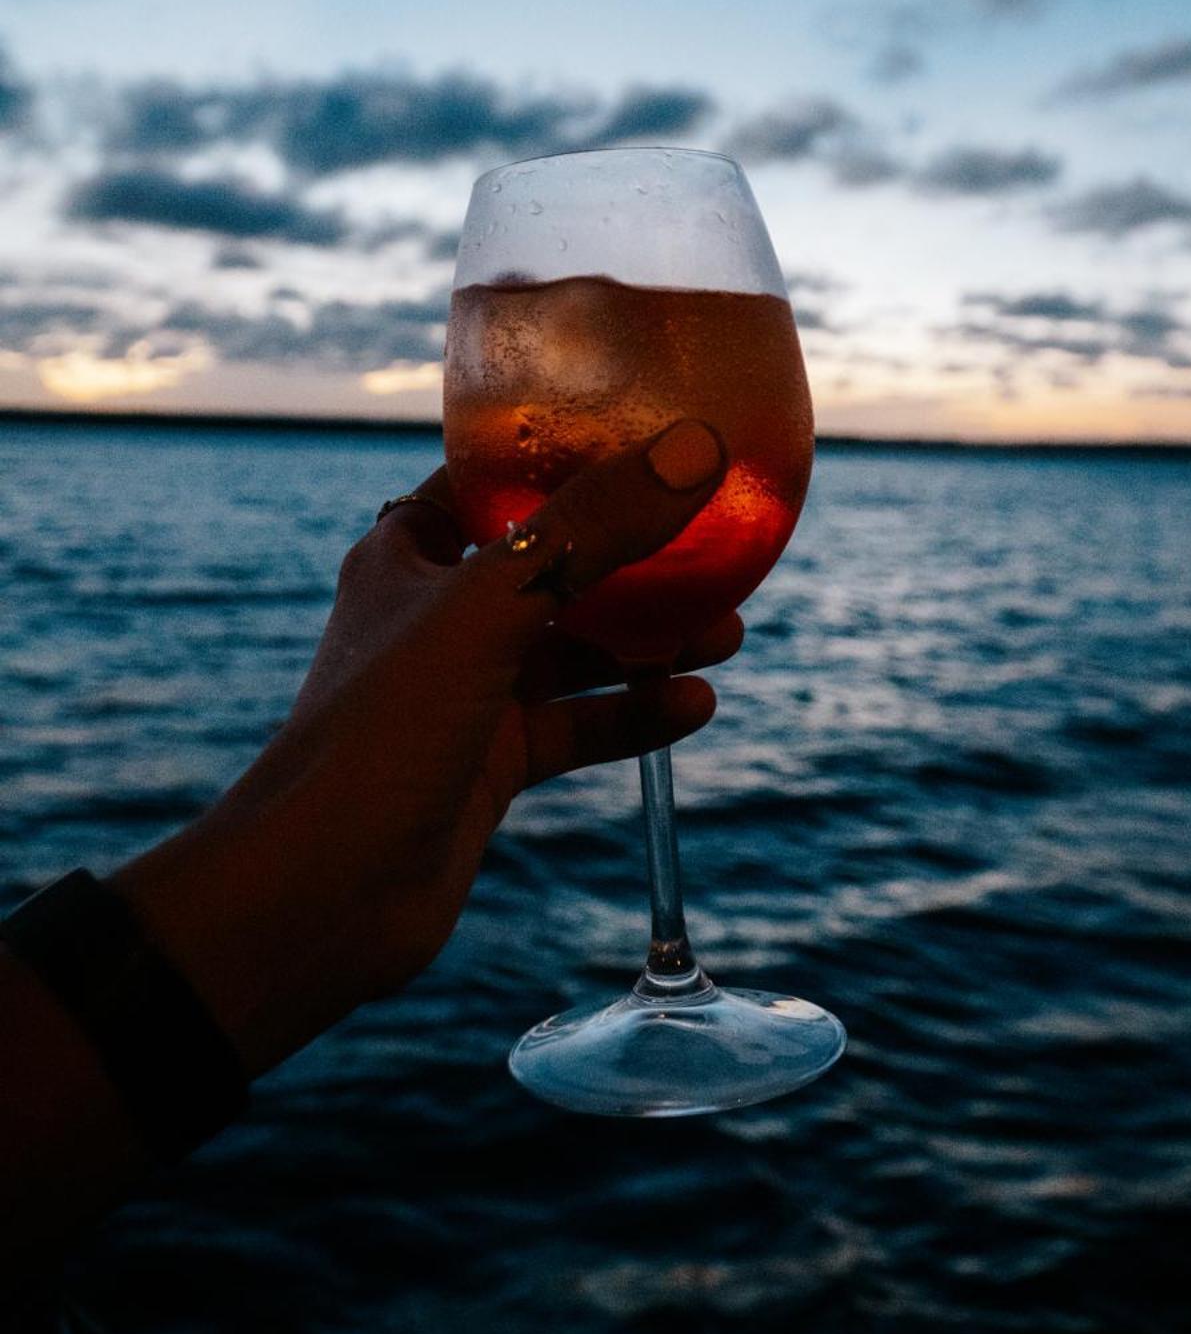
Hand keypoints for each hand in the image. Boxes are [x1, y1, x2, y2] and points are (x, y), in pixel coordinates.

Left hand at [115, 419, 736, 1077]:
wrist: (320, 894)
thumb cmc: (380, 730)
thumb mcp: (491, 609)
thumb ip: (593, 530)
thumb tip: (695, 449)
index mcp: (408, 556)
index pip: (487, 481)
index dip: (555, 457)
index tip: (638, 440)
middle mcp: (434, 617)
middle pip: (548, 567)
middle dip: (629, 559)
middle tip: (710, 547)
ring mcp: (463, 694)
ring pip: (571, 651)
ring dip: (646, 642)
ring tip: (727, 633)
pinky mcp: (489, 765)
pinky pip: (577, 725)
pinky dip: (632, 715)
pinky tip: (694, 707)